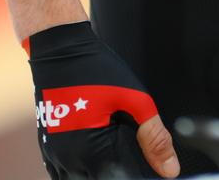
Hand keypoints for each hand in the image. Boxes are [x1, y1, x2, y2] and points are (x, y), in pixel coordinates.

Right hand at [27, 21, 179, 178]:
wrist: (60, 51)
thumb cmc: (96, 69)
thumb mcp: (135, 101)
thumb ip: (154, 138)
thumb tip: (170, 170)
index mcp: (92, 152)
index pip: (119, 179)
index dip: (138, 175)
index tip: (148, 167)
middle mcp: (68, 160)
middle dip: (118, 174)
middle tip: (132, 158)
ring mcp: (54, 156)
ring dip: (98, 173)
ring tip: (116, 156)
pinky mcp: (47, 148)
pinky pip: (62, 175)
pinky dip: (81, 171)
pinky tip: (95, 158)